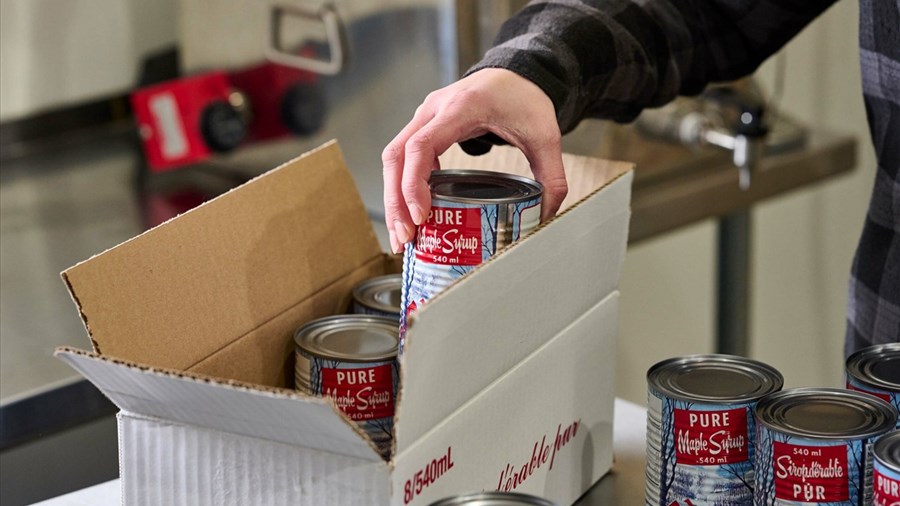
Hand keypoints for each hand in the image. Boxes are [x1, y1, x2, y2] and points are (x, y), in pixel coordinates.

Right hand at [381, 68, 567, 252]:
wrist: (515, 73)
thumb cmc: (524, 98)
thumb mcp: (545, 137)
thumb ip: (551, 177)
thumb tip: (545, 217)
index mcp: (461, 108)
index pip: (422, 146)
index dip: (414, 184)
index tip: (420, 216)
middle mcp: (434, 110)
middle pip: (397, 157)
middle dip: (396, 201)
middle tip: (405, 238)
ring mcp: (425, 118)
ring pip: (394, 159)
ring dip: (394, 198)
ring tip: (403, 235)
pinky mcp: (424, 127)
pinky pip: (403, 158)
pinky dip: (401, 187)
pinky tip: (411, 215)